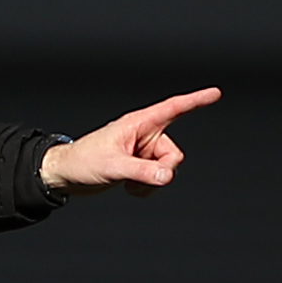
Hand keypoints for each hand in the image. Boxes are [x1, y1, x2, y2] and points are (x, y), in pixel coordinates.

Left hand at [40, 88, 219, 196]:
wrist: (66, 175)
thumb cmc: (82, 161)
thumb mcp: (112, 167)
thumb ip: (141, 172)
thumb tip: (167, 177)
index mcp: (138, 124)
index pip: (172, 109)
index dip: (195, 101)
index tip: (215, 93)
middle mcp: (144, 135)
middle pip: (173, 154)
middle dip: (161, 171)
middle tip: (137, 177)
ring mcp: (143, 152)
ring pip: (167, 170)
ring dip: (151, 183)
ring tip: (127, 183)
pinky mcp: (140, 167)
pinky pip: (158, 180)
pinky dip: (147, 188)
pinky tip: (128, 188)